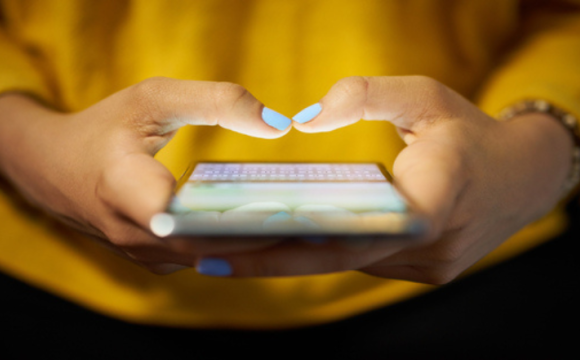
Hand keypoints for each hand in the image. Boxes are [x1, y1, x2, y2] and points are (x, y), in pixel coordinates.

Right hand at [0, 77, 290, 273]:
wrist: (55, 168)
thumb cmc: (105, 128)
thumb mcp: (154, 98)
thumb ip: (216, 101)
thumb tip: (279, 124)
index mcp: (125, 188)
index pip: (189, 218)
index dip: (239, 219)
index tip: (288, 211)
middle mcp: (133, 234)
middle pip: (210, 245)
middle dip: (265, 236)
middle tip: (320, 220)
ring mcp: (144, 255)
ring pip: (211, 257)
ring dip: (255, 245)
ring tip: (306, 226)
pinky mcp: (155, 261)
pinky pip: (203, 258)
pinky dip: (236, 247)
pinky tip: (272, 231)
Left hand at [197, 76, 572, 282]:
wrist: (523, 177)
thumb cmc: (470, 133)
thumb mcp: (427, 97)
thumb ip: (368, 96)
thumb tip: (308, 117)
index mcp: (434, 203)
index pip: (351, 233)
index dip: (288, 244)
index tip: (231, 243)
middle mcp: (428, 250)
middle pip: (335, 260)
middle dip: (268, 260)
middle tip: (203, 256)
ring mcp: (426, 268)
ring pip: (344, 268)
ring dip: (289, 262)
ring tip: (227, 252)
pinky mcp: (422, 271)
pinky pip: (360, 265)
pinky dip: (319, 257)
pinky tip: (278, 246)